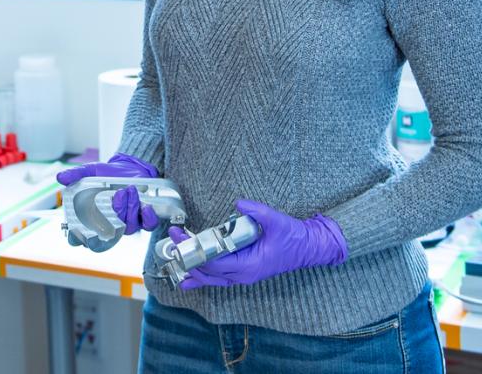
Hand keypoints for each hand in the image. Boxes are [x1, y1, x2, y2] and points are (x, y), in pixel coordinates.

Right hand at [56, 153, 161, 234]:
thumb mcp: (90, 172)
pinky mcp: (143, 219)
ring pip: (128, 227)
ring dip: (130, 209)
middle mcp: (109, 225)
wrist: (130, 168)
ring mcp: (126, 223)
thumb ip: (76, 175)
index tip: (77, 234)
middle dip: (115, 213)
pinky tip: (145, 206)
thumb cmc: (108, 174)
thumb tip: (60, 178)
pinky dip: (147, 218)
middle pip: (109, 233)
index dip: (77, 239)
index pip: (81, 238)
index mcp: (92, 217)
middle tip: (118, 194)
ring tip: (130, 190)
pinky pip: (147, 225)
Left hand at [171, 200, 347, 289]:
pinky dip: (203, 275)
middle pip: (208, 272)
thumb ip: (258, 212)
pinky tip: (189, 277)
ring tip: (174, 260)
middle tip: (172, 241)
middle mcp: (244, 275)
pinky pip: (219, 278)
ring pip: (212, 279)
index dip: (195, 251)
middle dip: (188, 258)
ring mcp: (243, 276)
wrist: (309, 248)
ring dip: (193, 268)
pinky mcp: (244, 271)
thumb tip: (239, 203)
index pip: (215, 263)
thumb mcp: (277, 221)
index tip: (181, 237)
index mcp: (250, 265)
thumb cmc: (294, 237)